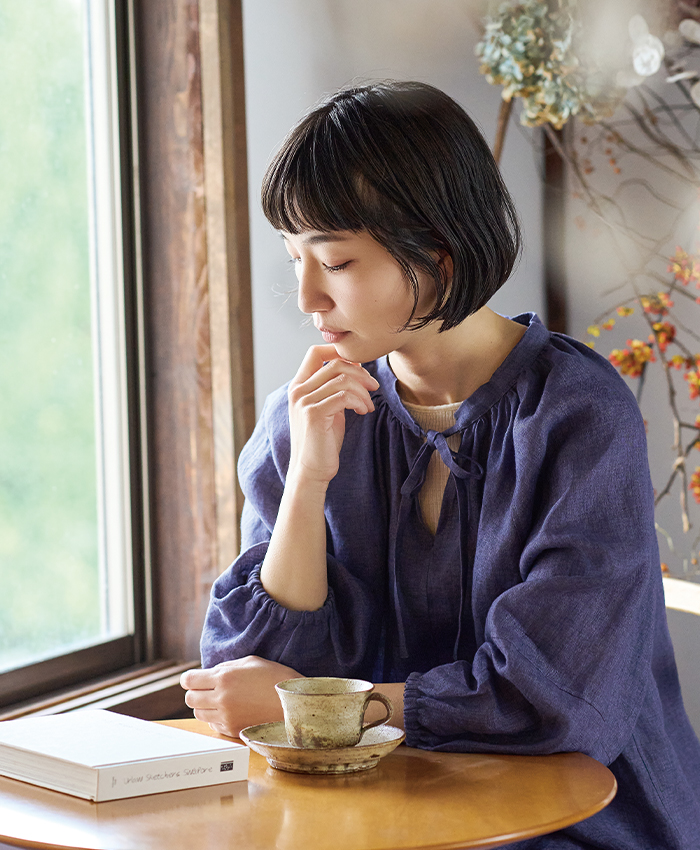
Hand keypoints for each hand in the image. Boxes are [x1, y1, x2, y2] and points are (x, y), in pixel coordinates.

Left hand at [180, 656, 301, 737]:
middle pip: (190, 699)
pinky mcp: (233, 730)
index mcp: (225, 678)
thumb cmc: (275, 677)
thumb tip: (211, 673)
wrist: (294, 704)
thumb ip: (227, 666)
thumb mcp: (251, 662)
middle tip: (206, 689)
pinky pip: (213, 725)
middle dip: (195, 692)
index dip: (188, 679)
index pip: (189, 680)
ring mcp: (227, 717)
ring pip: (199, 714)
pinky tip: (229, 711)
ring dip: (204, 707)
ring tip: (219, 700)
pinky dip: (215, 718)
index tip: (192, 679)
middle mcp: (222, 699)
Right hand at [288, 344, 378, 484]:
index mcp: (298, 386)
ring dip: (363, 391)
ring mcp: (304, 402)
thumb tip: (355, 366)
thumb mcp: (328, 408)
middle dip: (360, 373)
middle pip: (335, 364)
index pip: (315, 352)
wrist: (311, 470)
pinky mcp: (314, 414)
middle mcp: (298, 391)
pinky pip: (344, 396)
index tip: (359, 365)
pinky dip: (360, 401)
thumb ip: (335, 388)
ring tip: (368, 405)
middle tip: (374, 387)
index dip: (339, 351)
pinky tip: (364, 411)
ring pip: (343, 380)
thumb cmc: (322, 441)